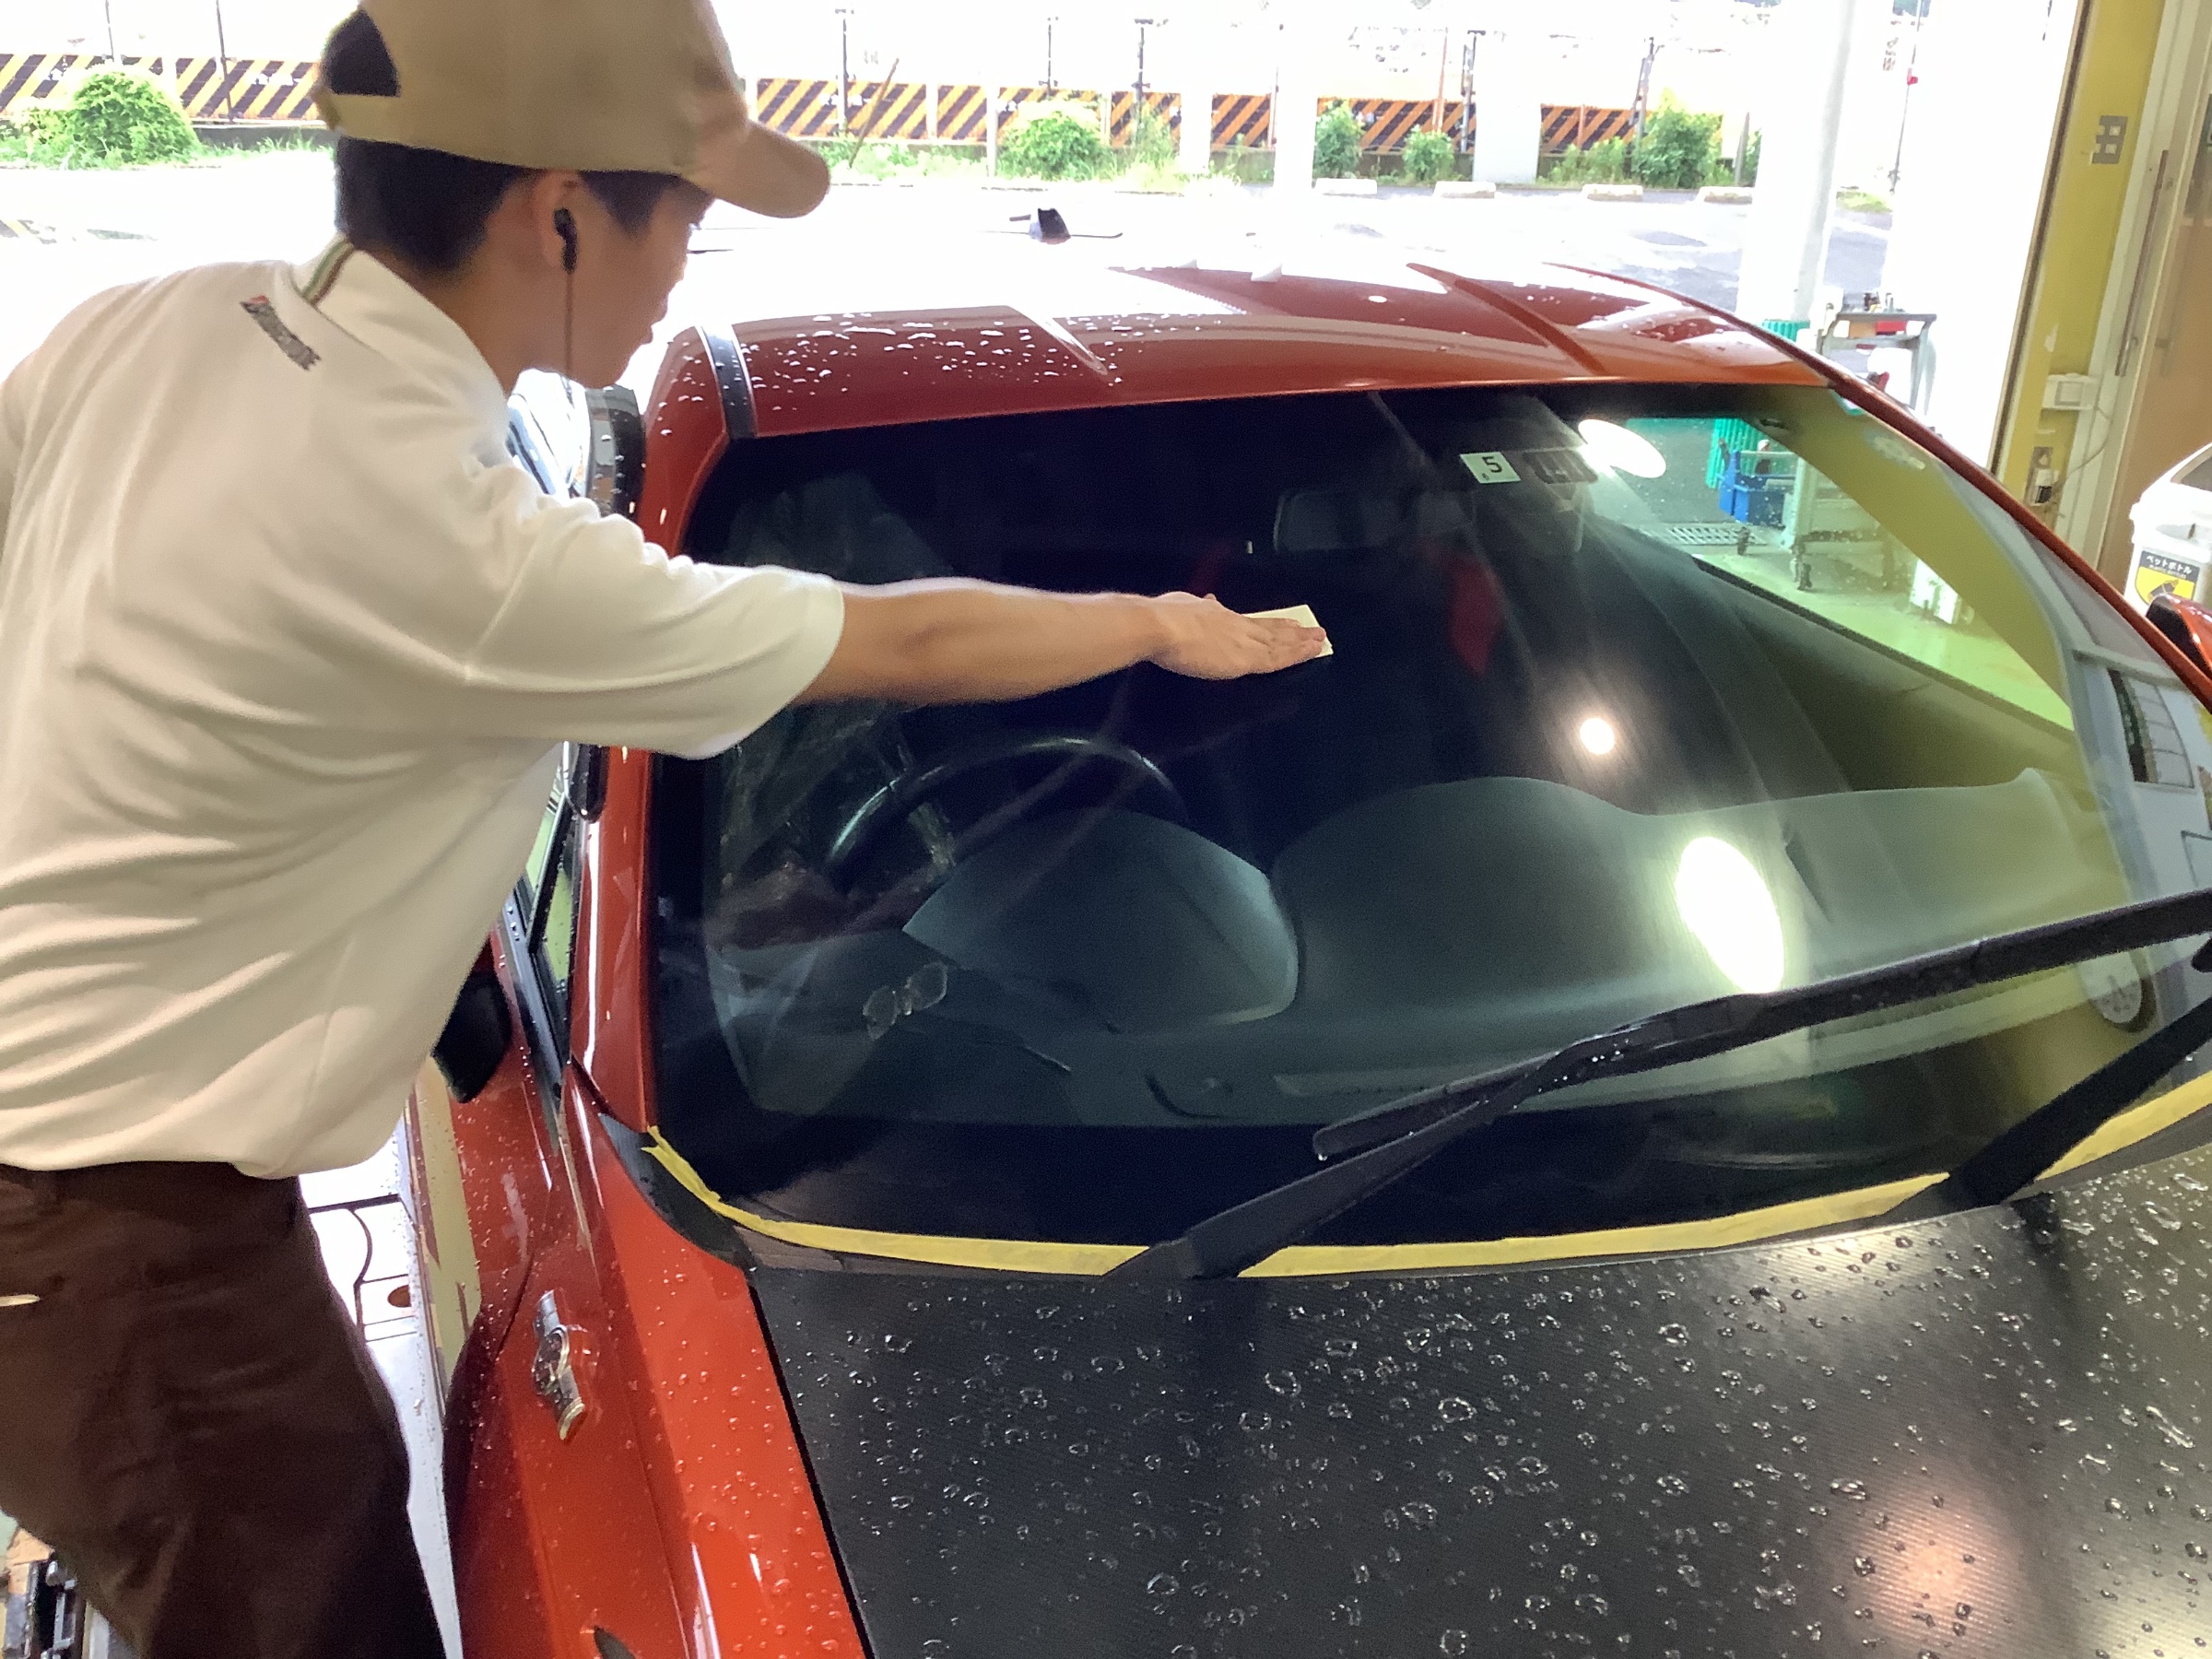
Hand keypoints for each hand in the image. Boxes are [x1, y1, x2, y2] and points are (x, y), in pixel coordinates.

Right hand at [1146, 594, 1329, 679]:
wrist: (1162, 626)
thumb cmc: (1165, 616)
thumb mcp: (1184, 603)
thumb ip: (1199, 605)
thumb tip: (1208, 600)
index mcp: (1221, 615)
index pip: (1253, 622)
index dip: (1274, 624)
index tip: (1290, 624)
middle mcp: (1237, 625)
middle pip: (1272, 631)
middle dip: (1295, 633)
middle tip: (1316, 632)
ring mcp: (1243, 641)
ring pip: (1280, 643)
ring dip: (1302, 643)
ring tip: (1320, 641)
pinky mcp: (1245, 659)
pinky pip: (1277, 659)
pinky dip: (1296, 655)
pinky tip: (1309, 653)